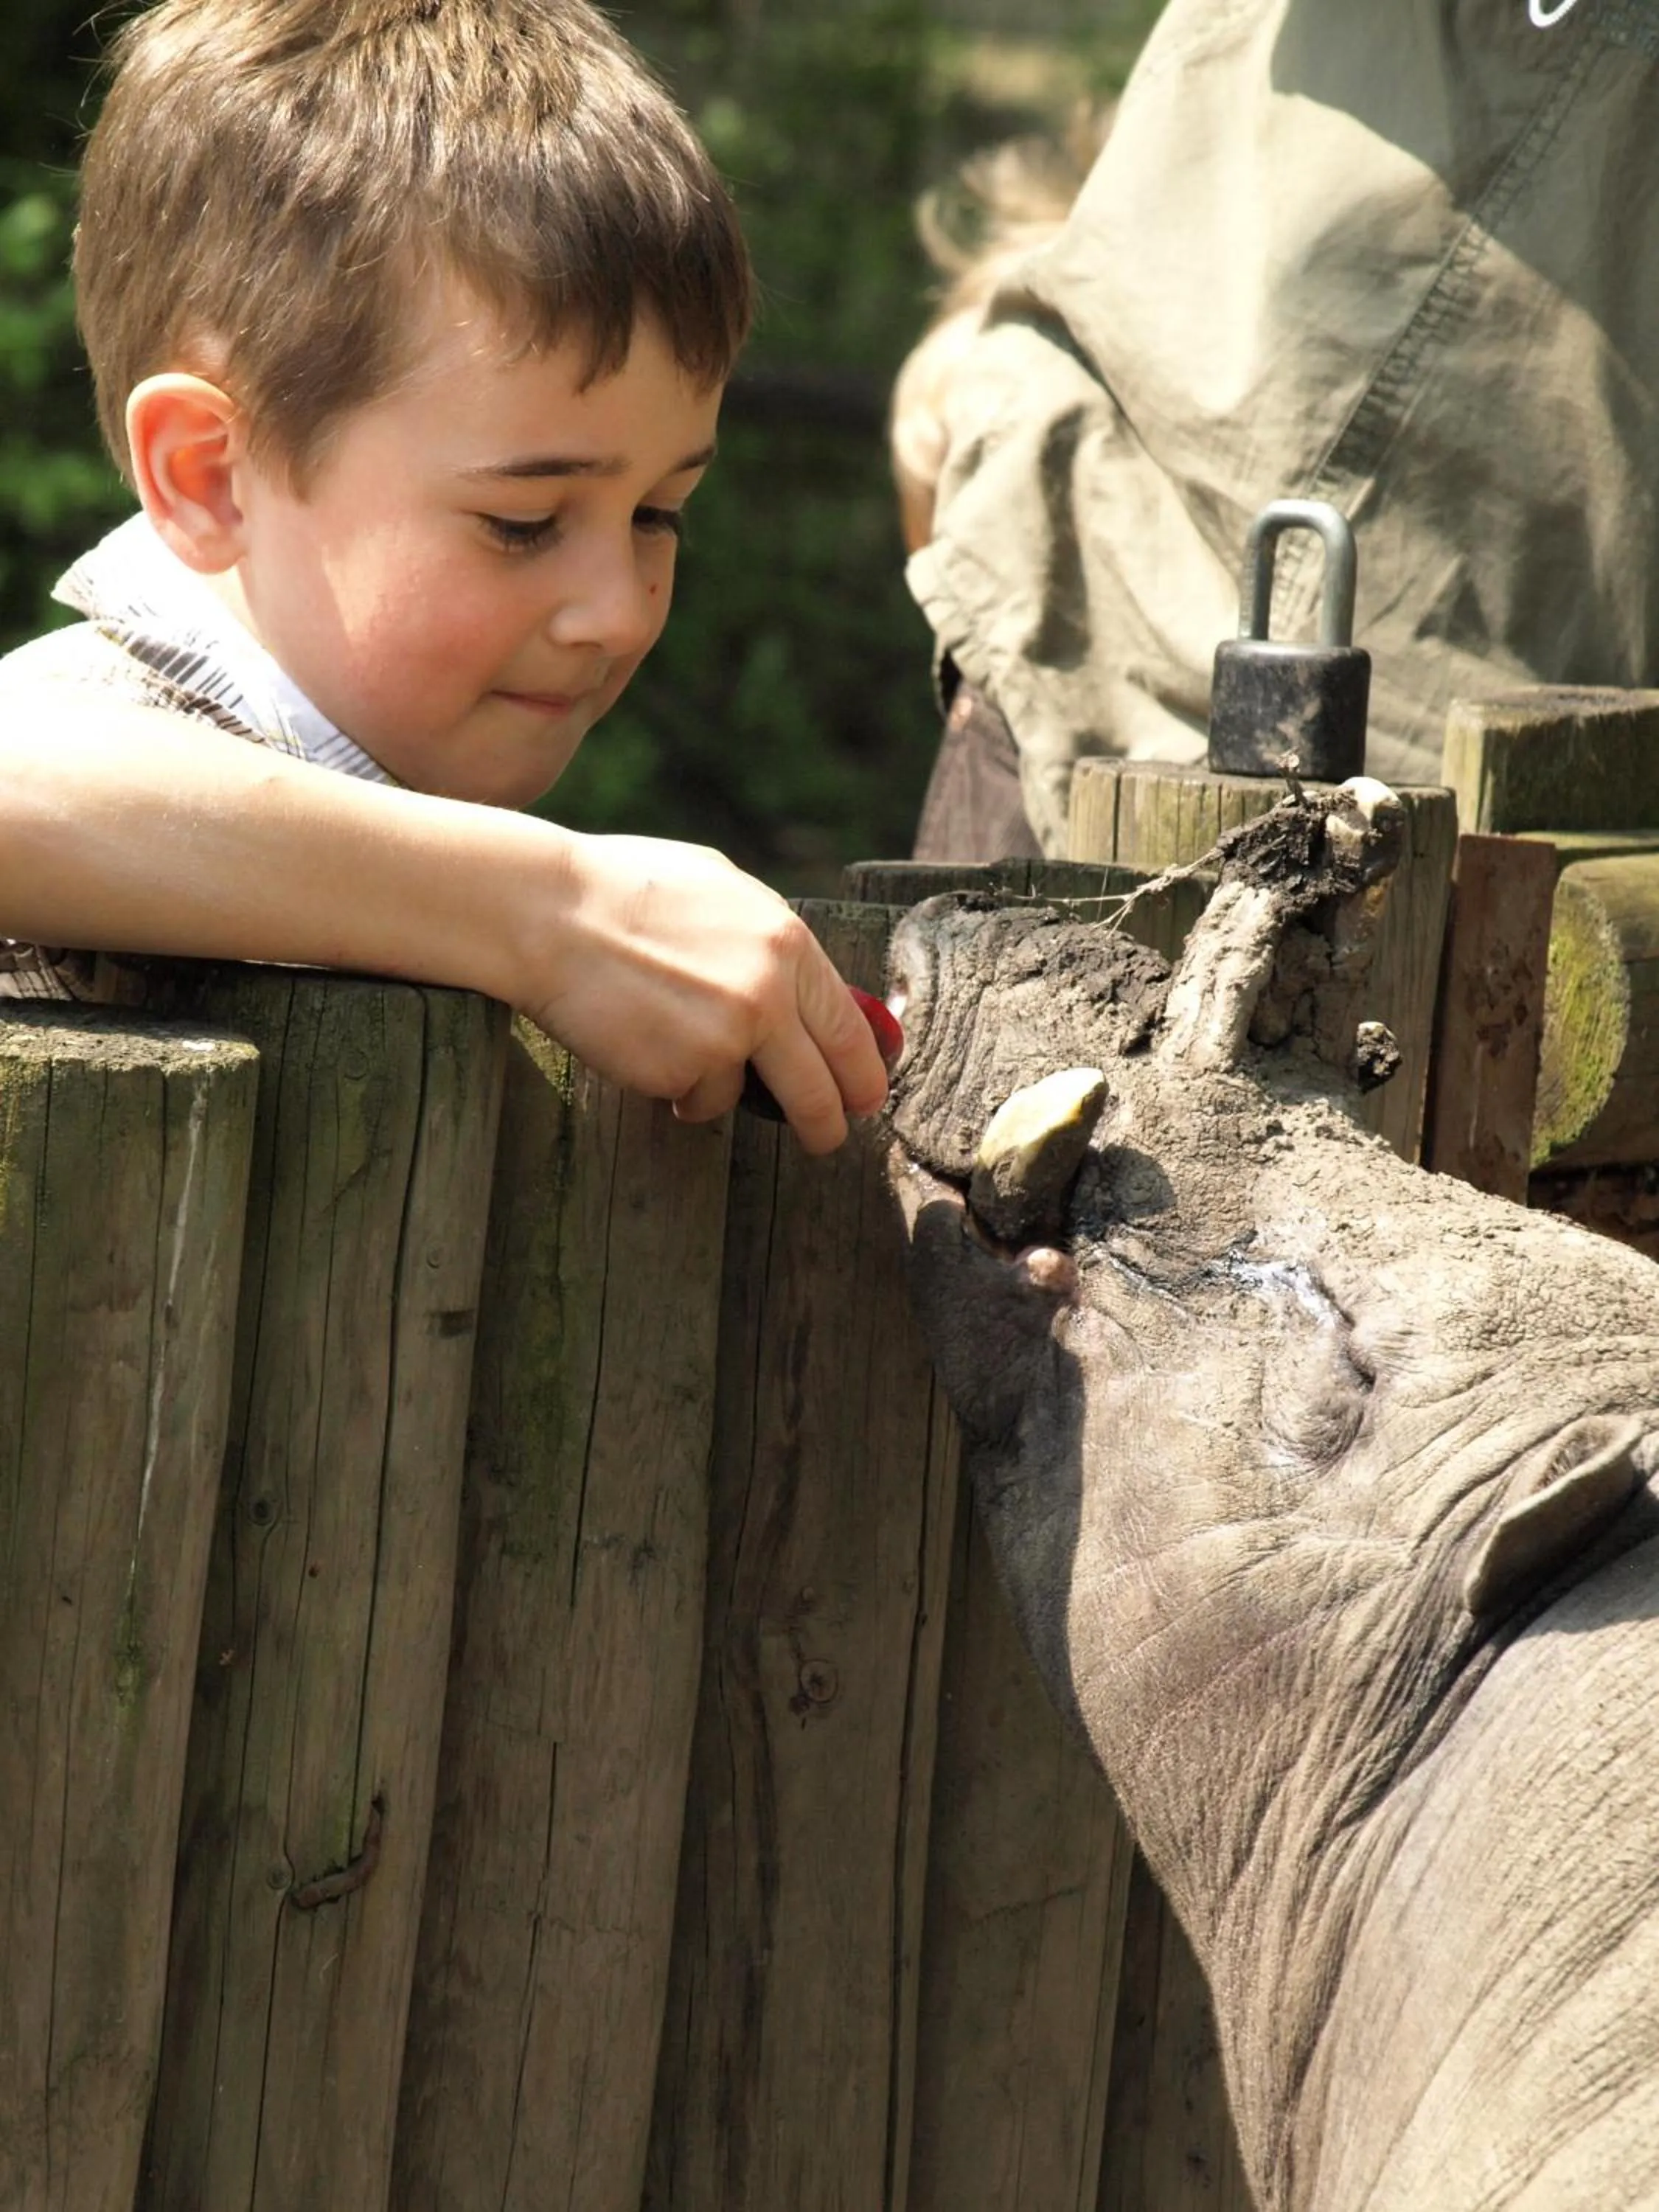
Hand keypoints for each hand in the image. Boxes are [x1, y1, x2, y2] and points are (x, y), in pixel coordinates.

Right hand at [520, 831, 889, 1152]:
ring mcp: (726, 1038)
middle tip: (827, 1139)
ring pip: (743, 1097)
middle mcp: (769, 995)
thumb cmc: (625, 890)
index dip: (863, 1071)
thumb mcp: (721, 890)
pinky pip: (691, 1098)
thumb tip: (804, 983)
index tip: (865, 1095)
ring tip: (671, 1042)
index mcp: (787, 944)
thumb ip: (769, 941)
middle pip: (820, 1088)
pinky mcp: (680, 1072)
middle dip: (828, 1123)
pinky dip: (671, 1086)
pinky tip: (640, 1041)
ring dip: (716, 1089)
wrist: (548, 911)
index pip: (848, 1027)